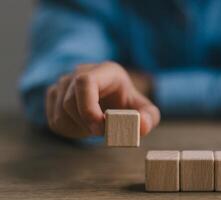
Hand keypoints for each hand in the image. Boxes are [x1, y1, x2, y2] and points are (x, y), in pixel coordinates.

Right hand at [45, 62, 159, 138]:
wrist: (114, 100)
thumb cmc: (129, 104)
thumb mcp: (146, 110)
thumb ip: (149, 117)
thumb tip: (142, 126)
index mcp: (104, 71)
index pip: (84, 82)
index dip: (88, 107)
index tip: (100, 126)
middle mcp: (79, 72)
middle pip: (70, 102)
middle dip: (87, 124)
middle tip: (104, 133)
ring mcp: (63, 83)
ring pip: (60, 114)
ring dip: (79, 129)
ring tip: (97, 127)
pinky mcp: (54, 96)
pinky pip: (54, 121)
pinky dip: (70, 131)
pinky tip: (85, 127)